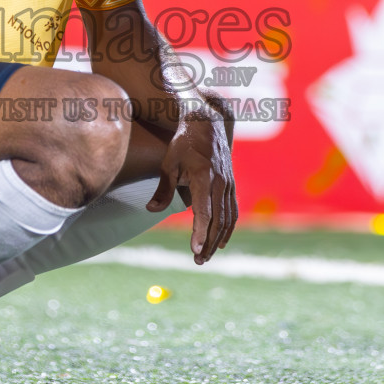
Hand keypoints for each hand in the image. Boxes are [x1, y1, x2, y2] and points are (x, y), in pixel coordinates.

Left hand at [147, 110, 235, 264]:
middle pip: (217, 220)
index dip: (200, 232)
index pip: (204, 211)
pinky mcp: (231, 185)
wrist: (207, 123)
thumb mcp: (168, 163)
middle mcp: (220, 182)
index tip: (195, 250)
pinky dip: (228, 228)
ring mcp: (229, 184)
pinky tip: (221, 242)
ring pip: (227, 218)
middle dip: (208, 243)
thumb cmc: (183, 142)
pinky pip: (232, 211)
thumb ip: (163, 189)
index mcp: (204, 176)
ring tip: (206, 256)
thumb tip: (151, 210)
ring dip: (217, 239)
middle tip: (198, 261)